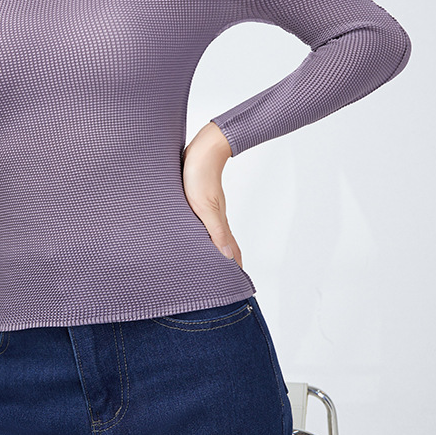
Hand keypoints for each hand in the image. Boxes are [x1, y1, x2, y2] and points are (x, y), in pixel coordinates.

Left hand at [182, 121, 242, 267]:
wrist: (202, 148)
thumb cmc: (199, 175)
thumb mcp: (205, 206)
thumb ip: (216, 232)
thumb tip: (228, 256)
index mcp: (219, 223)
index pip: (232, 251)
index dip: (235, 268)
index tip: (237, 285)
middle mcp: (216, 218)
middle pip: (226, 245)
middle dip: (228, 263)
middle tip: (225, 281)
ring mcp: (210, 209)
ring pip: (215, 234)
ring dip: (216, 250)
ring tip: (213, 263)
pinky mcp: (201, 200)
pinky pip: (205, 223)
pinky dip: (205, 235)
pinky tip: (198, 235)